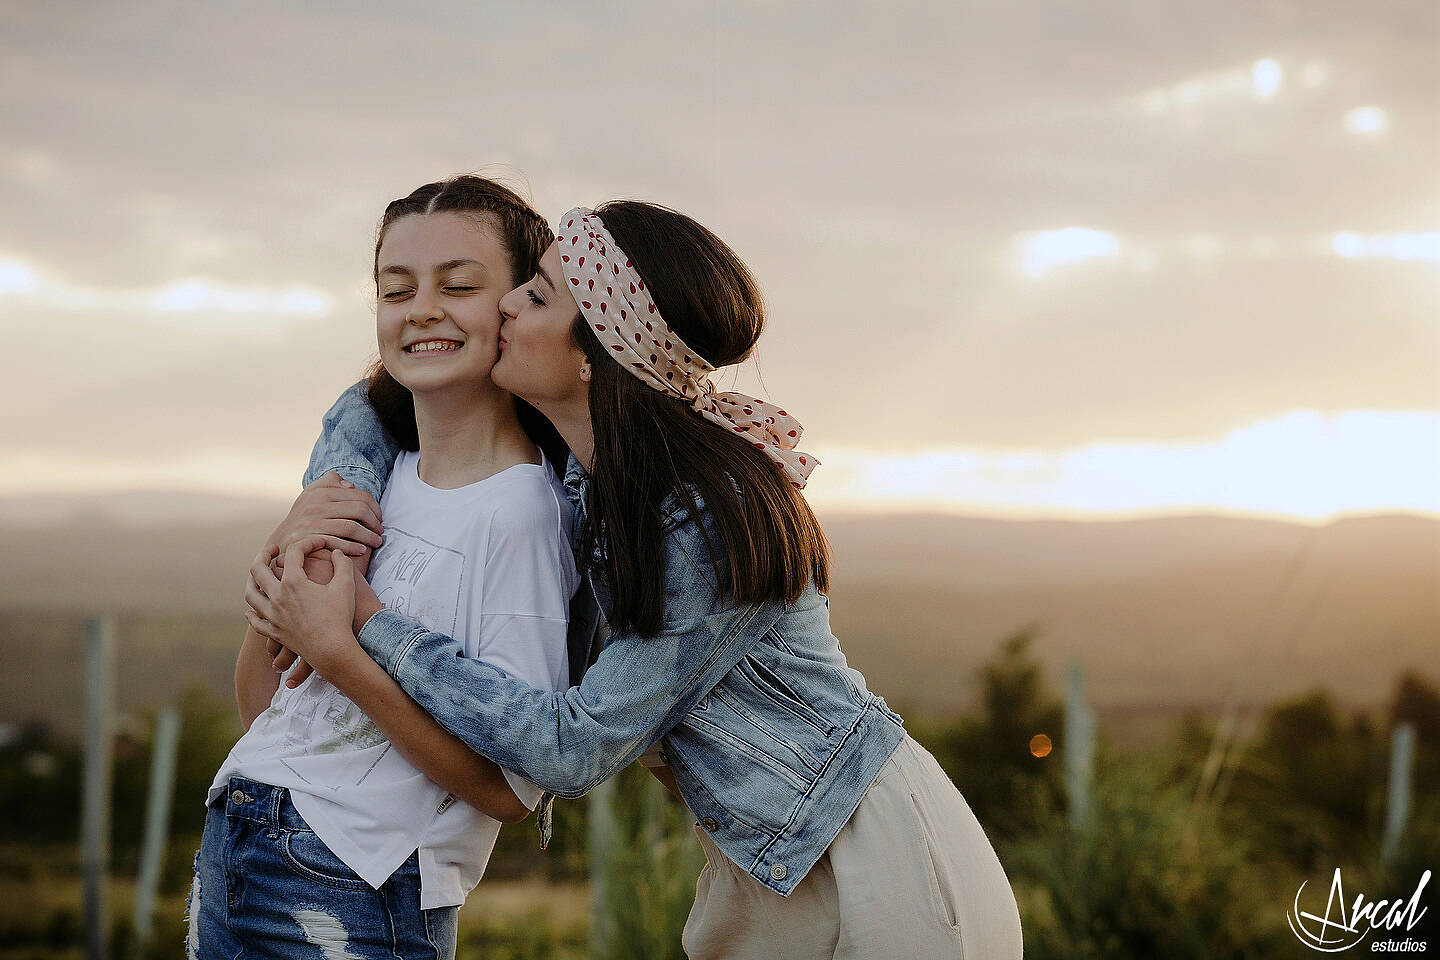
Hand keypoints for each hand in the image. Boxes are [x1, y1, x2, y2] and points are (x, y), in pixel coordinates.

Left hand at [244, 538, 360, 677]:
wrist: (332, 650)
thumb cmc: (340, 617)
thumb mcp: (346, 585)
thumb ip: (343, 563)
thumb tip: (337, 551)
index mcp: (294, 582)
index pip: (294, 552)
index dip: (307, 542)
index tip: (319, 543)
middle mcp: (277, 596)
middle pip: (258, 568)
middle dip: (264, 554)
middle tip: (272, 549)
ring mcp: (273, 615)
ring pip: (251, 594)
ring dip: (252, 581)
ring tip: (258, 575)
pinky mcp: (274, 631)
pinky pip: (256, 621)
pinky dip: (252, 614)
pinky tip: (252, 611)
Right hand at [265, 472, 382, 558]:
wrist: (279, 542)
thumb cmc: (302, 518)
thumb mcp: (310, 495)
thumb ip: (328, 483)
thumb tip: (350, 485)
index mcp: (320, 492)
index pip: (359, 496)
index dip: (375, 507)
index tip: (380, 518)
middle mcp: (315, 506)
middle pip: (359, 510)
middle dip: (375, 522)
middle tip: (380, 531)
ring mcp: (310, 523)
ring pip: (351, 527)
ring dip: (369, 536)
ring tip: (376, 542)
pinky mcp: (306, 540)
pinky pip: (336, 543)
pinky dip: (352, 547)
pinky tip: (362, 550)